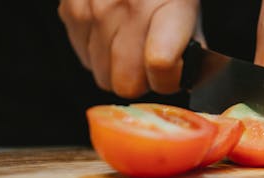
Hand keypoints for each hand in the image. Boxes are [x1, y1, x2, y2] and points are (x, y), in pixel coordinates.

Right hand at [58, 0, 199, 97]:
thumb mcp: (190, 9)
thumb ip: (192, 47)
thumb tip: (188, 77)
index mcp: (168, 5)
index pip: (161, 65)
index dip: (169, 79)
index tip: (172, 73)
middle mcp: (127, 7)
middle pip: (127, 83)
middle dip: (142, 81)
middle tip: (149, 63)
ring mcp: (94, 10)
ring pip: (104, 77)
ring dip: (119, 70)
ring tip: (131, 45)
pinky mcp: (71, 12)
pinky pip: (86, 61)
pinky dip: (100, 55)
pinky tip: (113, 35)